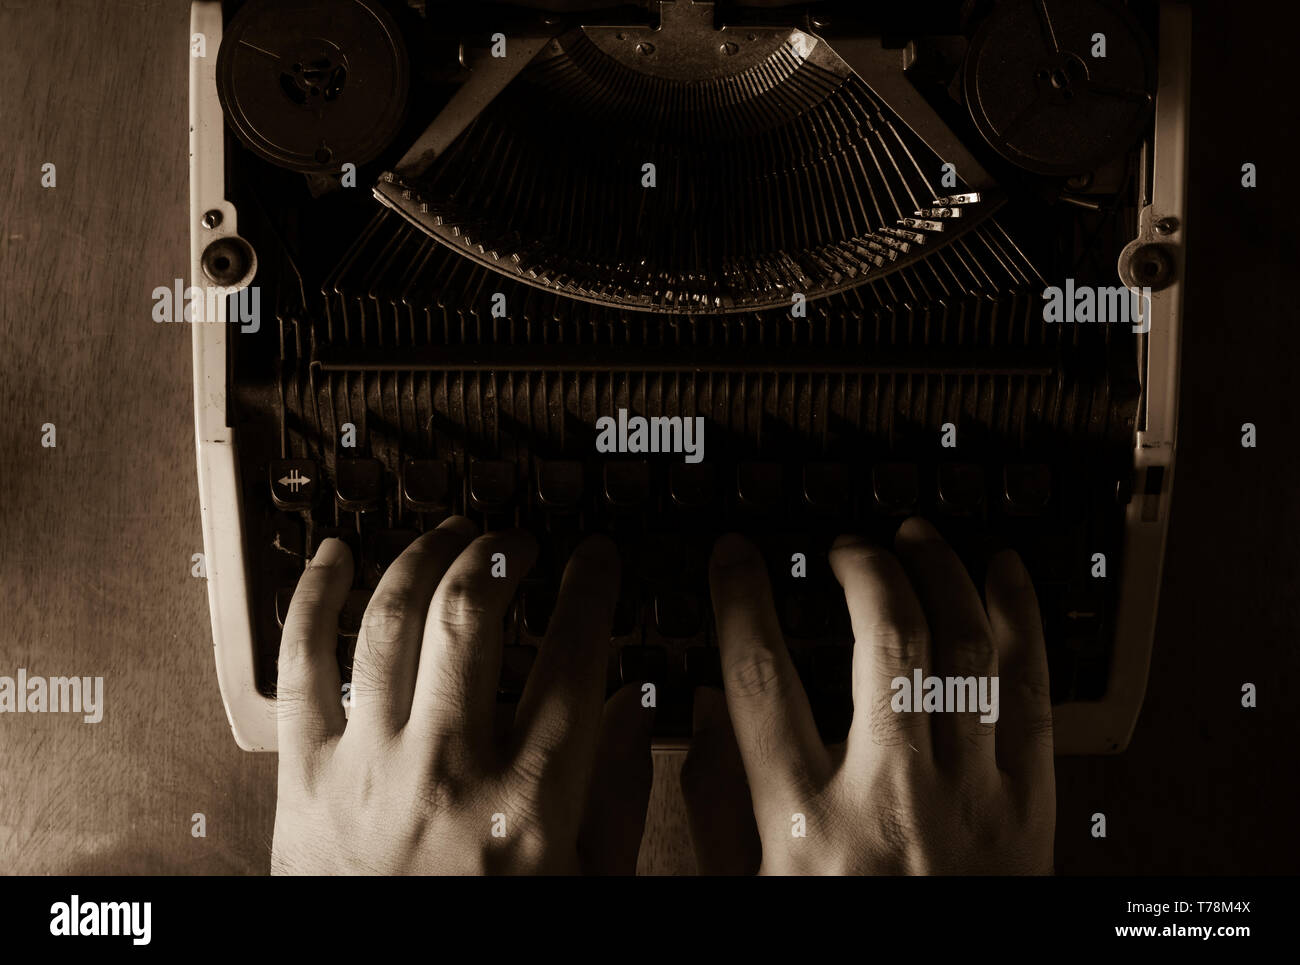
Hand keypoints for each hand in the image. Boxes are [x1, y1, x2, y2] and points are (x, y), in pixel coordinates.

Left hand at [271, 519, 652, 874]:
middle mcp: (446, 772)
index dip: (591, 589)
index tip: (598, 561)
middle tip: (518, 543)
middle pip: (472, 616)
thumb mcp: (585, 887)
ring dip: (423, 559)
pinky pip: (299, 666)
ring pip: (390, 623)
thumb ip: (618, 796)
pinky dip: (312, 599)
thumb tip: (633, 708)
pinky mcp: (304, 778)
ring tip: (450, 538)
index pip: (572, 657)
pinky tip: (333, 558)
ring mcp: (368, 769)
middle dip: (501, 554)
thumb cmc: (491, 941)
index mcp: (527, 802)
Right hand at [685, 517, 1054, 874]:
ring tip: (918, 538)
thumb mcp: (745, 892)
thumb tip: (697, 710)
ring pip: (964, 652)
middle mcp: (890, 801)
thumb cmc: (840, 942)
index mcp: (805, 826)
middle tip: (846, 545)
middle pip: (883, 644)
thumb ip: (714, 805)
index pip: (760, 678)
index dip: (742, 598)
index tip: (735, 556)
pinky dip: (1020, 619)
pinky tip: (1004, 573)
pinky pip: (1030, 692)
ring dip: (942, 575)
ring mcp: (968, 799)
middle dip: (863, 570)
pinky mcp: (1028, 808)